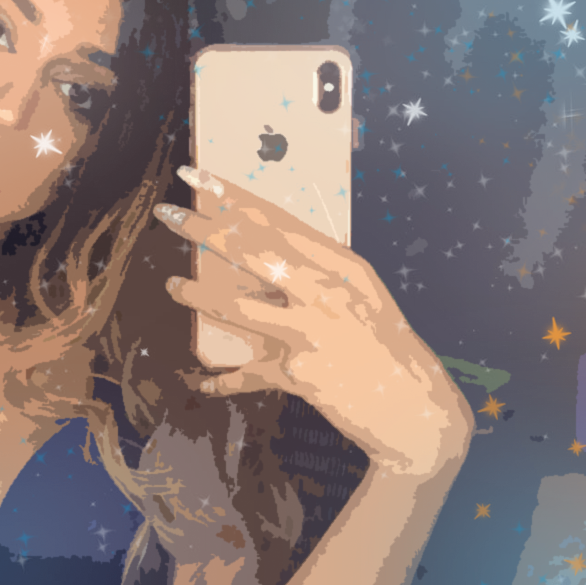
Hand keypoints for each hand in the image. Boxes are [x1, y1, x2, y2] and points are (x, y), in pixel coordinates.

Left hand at [154, 166, 474, 478]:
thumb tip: (270, 253)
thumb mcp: (362, 297)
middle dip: (205, 228)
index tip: (199, 175)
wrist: (417, 408)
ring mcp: (311, 331)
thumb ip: (319, 273)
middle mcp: (327, 290)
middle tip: (168, 213)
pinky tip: (201, 380)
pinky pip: (247, 374)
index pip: (278, 220)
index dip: (234, 196)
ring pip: (238, 305)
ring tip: (171, 285)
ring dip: (197, 294)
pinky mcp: (298, 373)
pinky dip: (223, 380)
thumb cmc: (387, 348)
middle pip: (253, 250)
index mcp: (343, 265)